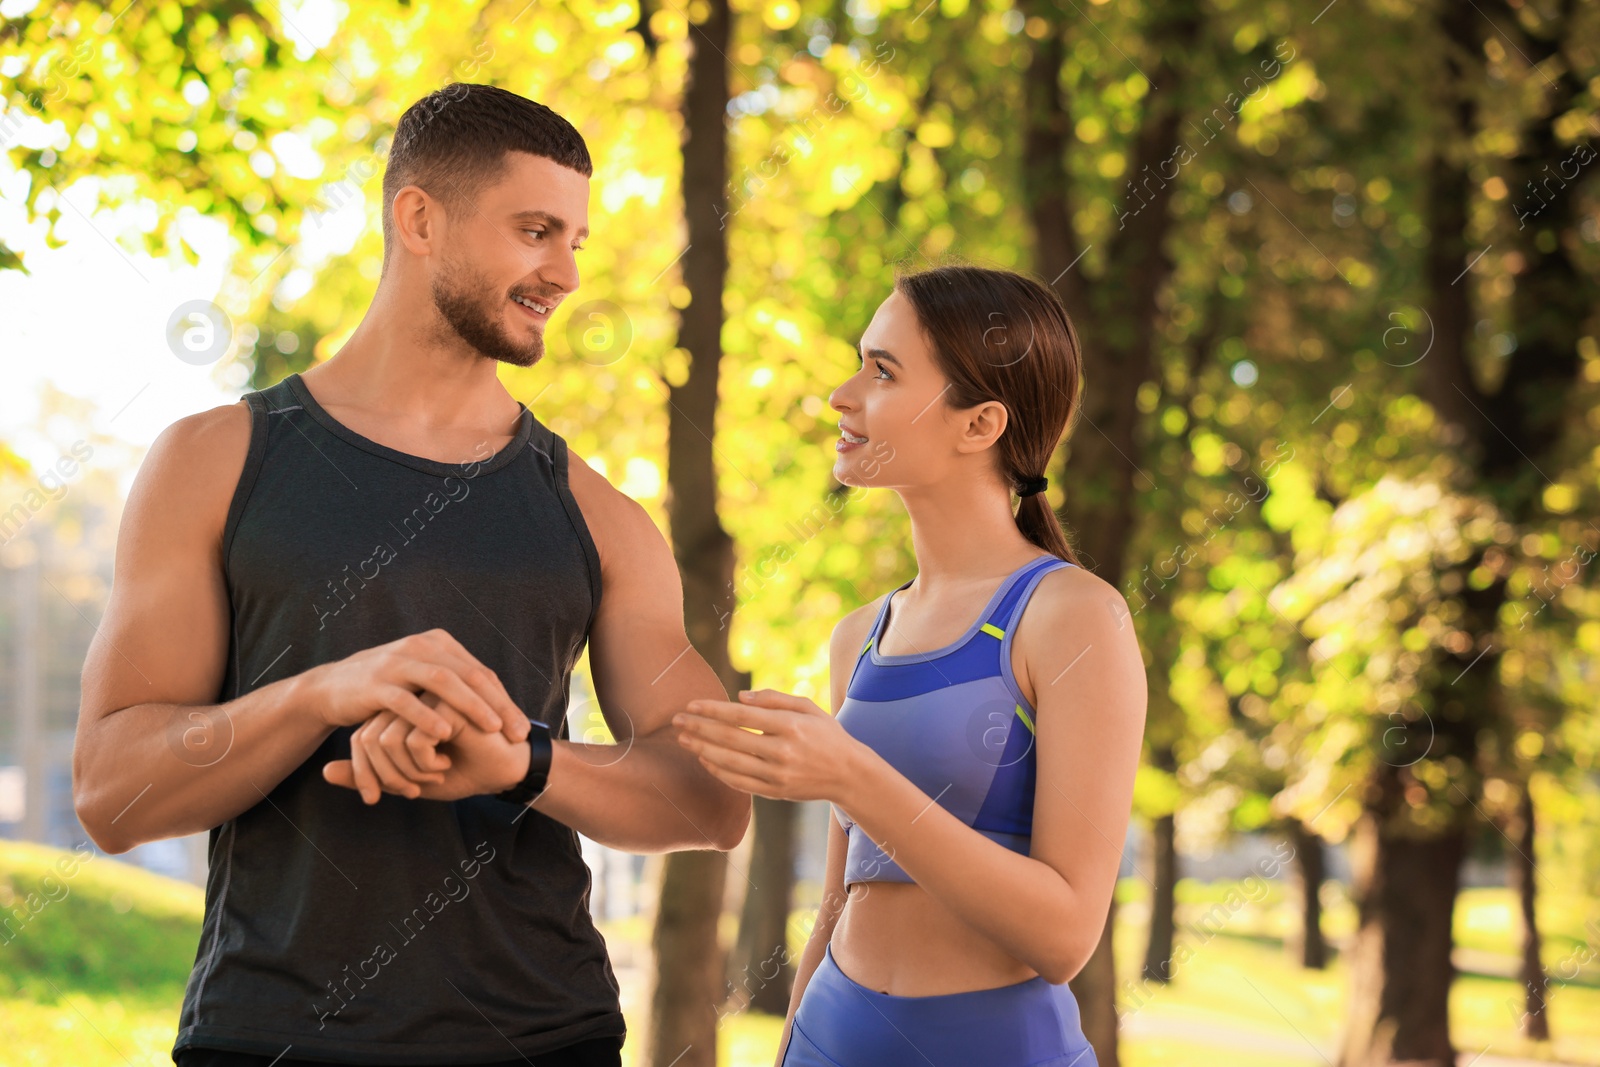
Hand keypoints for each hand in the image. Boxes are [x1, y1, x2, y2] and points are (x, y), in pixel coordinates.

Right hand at [302, 628, 531, 746]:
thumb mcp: (422, 679)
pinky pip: (405, 700)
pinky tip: (444, 734)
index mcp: (438, 644)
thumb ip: (454, 683)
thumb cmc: (387, 690)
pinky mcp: (375, 683)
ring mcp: (397, 662)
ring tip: (492, 730)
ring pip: (443, 682)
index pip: (480, 674)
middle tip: (518, 733)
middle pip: (470, 675)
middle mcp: (421, 646)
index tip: (524, 731)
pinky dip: (426, 716)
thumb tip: (496, 700)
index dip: (505, 701)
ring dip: (471, 706)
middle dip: (498, 706)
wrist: (331, 688)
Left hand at [322, 692, 532, 804]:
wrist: (505, 772)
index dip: (373, 775)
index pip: (362, 741)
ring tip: (435, 776)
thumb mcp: (407, 779)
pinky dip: (426, 764)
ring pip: (387, 740)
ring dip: (409, 773)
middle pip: (369, 740)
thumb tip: (324, 771)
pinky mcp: (446, 701)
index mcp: (400, 710)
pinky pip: (413, 739)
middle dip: (391, 777)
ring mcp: (428, 694)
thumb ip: (366, 774)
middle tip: (418, 790)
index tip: (403, 792)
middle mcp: (411, 697)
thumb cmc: (462, 773)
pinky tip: (447, 763)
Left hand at [672, 688, 863, 803]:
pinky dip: (718, 771)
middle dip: (699, 729)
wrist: (849, 774)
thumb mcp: (808, 707)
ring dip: (702, 750)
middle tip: (676, 721)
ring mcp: (777, 775)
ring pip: (730, 762)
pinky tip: (705, 760)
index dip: (712, 710)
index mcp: (790, 725)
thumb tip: (739, 697)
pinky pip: (739, 782)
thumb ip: (774, 699)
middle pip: (730, 739)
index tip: (691, 705)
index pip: (741, 716)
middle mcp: (782, 751)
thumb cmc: (826, 734)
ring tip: (683, 740)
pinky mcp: (775, 792)